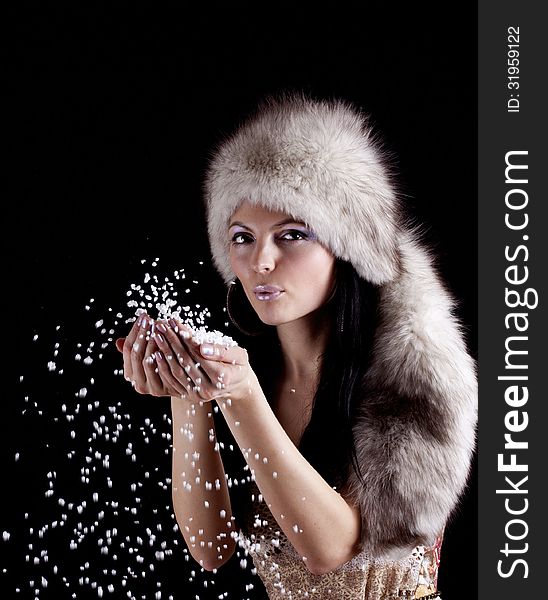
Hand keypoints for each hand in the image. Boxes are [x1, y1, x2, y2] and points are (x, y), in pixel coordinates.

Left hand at [115, 315, 254, 402]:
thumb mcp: (239, 354)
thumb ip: (222, 350)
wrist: (236, 383)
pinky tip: (156, 352)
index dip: (185, 337)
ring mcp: (197, 395)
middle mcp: (208, 389)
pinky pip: (172, 381)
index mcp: (221, 377)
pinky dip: (162, 366)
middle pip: (185, 362)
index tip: (175, 322)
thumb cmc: (238, 364)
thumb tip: (202, 348)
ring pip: (176, 371)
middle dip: (171, 341)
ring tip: (157, 334)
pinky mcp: (189, 396)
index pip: (198, 354)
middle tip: (161, 325)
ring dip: (164, 352)